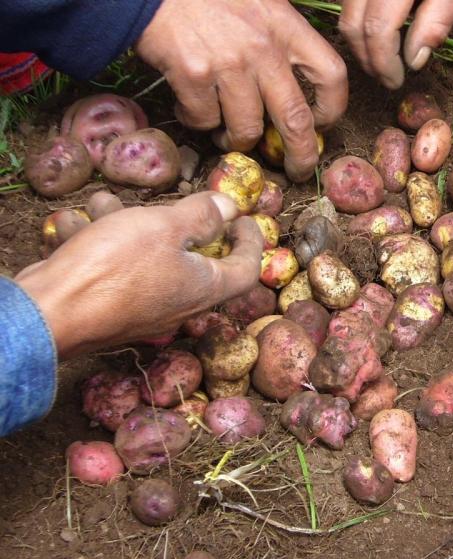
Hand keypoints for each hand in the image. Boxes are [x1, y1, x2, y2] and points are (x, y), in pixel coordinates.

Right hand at [15, 192, 262, 358]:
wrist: (51, 314)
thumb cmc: (116, 267)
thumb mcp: (165, 227)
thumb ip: (201, 215)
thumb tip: (231, 207)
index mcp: (204, 289)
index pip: (245, 269)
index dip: (250, 241)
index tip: (243, 218)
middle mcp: (179, 305)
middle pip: (193, 260)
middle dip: (176, 223)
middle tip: (166, 202)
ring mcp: (143, 311)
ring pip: (145, 260)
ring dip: (126, 225)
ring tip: (103, 200)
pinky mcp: (109, 310)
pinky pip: (114, 272)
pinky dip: (99, 244)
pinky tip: (75, 223)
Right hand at [134, 0, 347, 180]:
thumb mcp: (260, 1)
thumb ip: (281, 35)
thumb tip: (296, 84)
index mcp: (285, 26)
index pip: (331, 76)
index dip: (332, 108)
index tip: (322, 124)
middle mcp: (262, 48)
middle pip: (295, 119)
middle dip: (300, 155)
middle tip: (296, 170)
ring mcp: (227, 64)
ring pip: (247, 129)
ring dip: (238, 141)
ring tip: (227, 135)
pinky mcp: (192, 75)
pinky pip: (204, 120)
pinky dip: (198, 122)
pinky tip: (191, 106)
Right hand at [339, 0, 452, 88]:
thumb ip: (437, 19)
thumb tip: (414, 60)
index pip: (376, 30)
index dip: (384, 62)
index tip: (396, 81)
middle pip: (352, 24)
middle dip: (366, 58)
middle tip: (385, 78)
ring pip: (345, 13)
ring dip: (359, 42)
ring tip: (381, 60)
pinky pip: (349, 1)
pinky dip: (358, 21)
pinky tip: (377, 33)